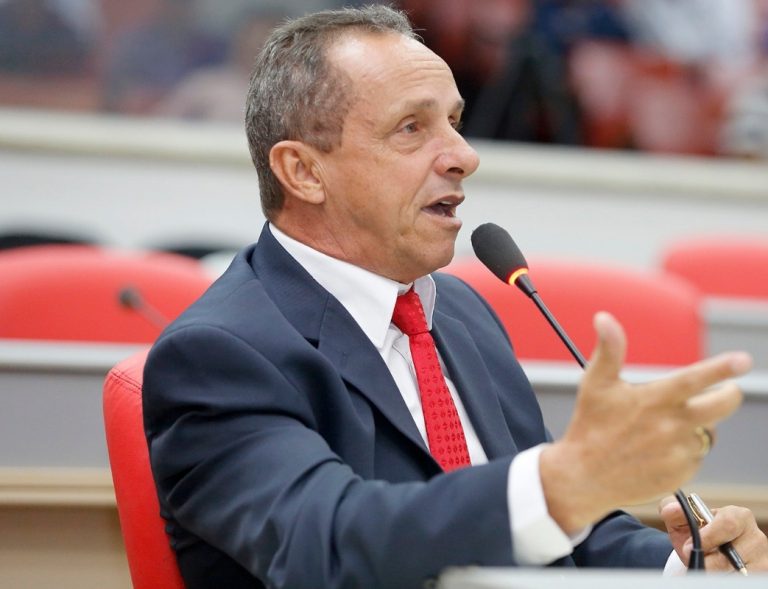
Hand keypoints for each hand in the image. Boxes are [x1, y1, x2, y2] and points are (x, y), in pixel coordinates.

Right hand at [539, 312, 751, 532]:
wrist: (584, 477)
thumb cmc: (589, 425)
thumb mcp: (595, 383)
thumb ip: (609, 349)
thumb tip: (603, 317)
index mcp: (654, 400)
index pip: (695, 379)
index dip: (721, 368)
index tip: (743, 360)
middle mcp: (671, 426)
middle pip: (723, 406)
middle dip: (729, 393)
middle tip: (726, 390)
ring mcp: (678, 452)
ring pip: (706, 431)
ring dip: (697, 424)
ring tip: (665, 426)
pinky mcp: (681, 474)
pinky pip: (696, 455)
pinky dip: (684, 449)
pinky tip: (658, 449)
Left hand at [660, 496, 767, 571]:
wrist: (704, 554)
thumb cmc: (694, 532)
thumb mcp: (680, 520)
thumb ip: (672, 510)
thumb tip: (672, 509)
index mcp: (739, 516)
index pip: (728, 524)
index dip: (706, 537)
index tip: (688, 547)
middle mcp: (756, 538)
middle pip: (731, 556)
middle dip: (708, 562)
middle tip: (693, 561)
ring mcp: (761, 561)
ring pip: (735, 575)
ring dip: (713, 573)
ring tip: (704, 566)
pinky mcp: (760, 577)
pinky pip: (737, 582)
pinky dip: (722, 580)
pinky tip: (713, 574)